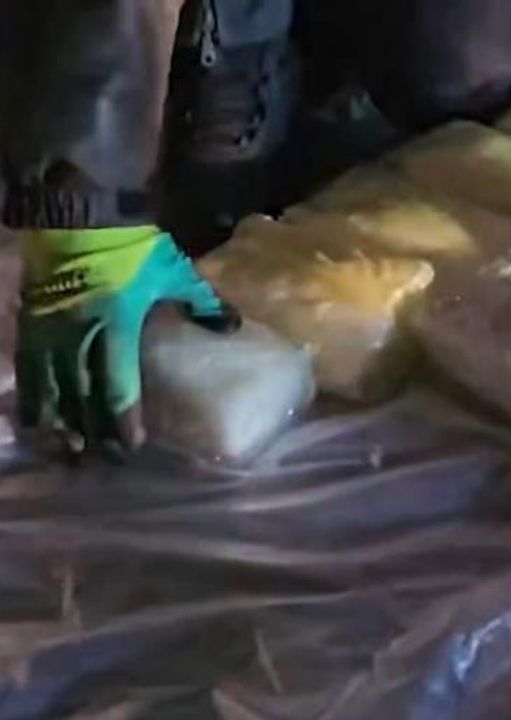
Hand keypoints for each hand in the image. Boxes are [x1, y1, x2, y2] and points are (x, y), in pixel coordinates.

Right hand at [16, 227, 239, 459]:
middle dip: (92, 434)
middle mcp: (78, 336)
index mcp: (116, 327)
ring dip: (57, 425)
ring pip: (48, 390)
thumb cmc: (131, 246)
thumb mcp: (174, 270)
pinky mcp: (30, 324)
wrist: (78, 213)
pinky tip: (34, 423)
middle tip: (101, 465)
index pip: (118, 386)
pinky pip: (27, 371)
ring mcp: (49, 332)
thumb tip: (232, 327)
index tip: (131, 447)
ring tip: (65, 454)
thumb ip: (203, 302)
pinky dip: (31, 400)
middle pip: (82, 397)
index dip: (123, 420)